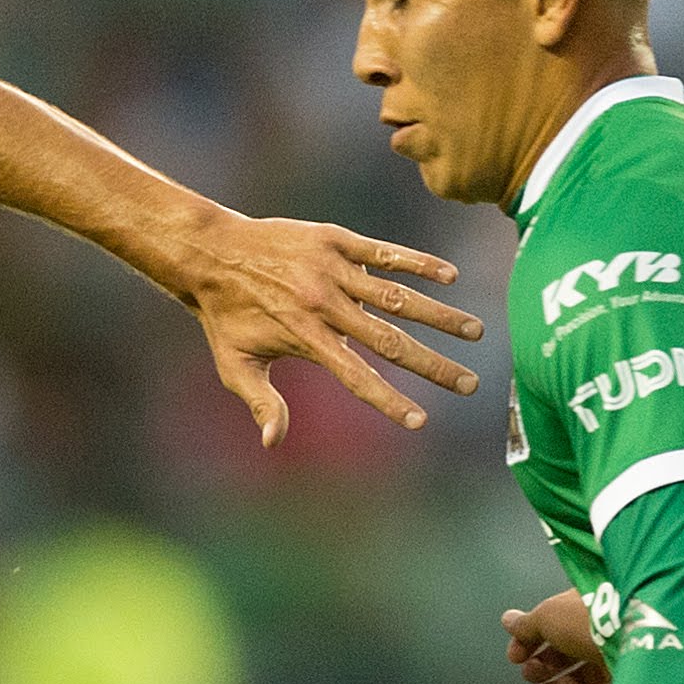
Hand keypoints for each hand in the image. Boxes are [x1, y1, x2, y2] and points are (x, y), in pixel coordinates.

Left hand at [171, 213, 480, 442]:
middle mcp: (324, 305)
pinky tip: (449, 277)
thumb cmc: (223, 315)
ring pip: (397, 297)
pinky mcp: (335, 241)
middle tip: (470, 384)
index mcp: (306, 338)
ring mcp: (332, 270)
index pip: (357, 378)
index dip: (389, 402)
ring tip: (474, 331)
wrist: (210, 253)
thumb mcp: (235, 364)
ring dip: (439, 315)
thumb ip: (261, 401)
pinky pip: (384, 253)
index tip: (421, 421)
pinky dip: (417, 263)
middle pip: (390, 341)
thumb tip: (273, 443)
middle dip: (434, 365)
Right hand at [504, 590, 608, 683]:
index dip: (529, 642)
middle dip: (542, 668)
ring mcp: (618, 658)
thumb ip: (526, 624)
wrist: (635, 635)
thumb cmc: (590, 619)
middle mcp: (604, 632)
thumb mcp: (548, 616)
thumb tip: (508, 621)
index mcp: (585, 607)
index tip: (515, 657)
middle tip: (530, 675)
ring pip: (582, 679)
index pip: (553, 626)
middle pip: (567, 654)